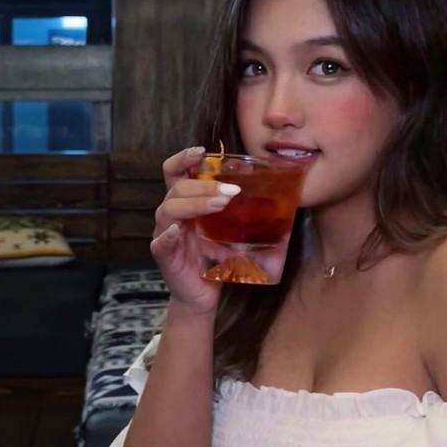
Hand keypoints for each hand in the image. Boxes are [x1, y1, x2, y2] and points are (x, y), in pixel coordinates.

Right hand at [150, 146, 237, 315]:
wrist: (203, 295)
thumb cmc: (217, 260)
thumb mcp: (234, 234)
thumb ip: (249, 218)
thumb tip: (285, 207)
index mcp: (186, 203)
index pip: (175, 172)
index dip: (184, 158)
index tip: (202, 151)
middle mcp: (173, 214)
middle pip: (177, 187)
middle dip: (203, 184)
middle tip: (230, 191)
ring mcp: (166, 234)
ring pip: (169, 208)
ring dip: (194, 203)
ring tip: (218, 204)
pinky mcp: (164, 256)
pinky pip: (161, 242)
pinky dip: (169, 234)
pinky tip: (179, 231)